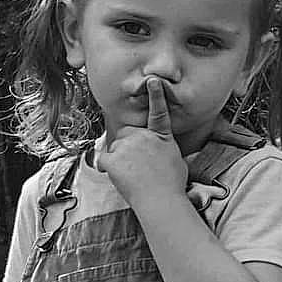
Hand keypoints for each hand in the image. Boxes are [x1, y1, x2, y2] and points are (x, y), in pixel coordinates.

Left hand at [96, 76, 186, 205]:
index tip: (153, 81)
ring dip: (120, 159)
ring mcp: (126, 146)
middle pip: (127, 134)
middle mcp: (143, 136)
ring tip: (134, 176)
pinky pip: (105, 160)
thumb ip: (164, 149)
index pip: (158, 111)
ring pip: (116, 148)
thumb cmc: (172, 185)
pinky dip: (109, 168)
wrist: (161, 200)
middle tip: (139, 167)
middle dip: (129, 147)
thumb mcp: (177, 160)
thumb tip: (160, 152)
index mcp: (161, 135)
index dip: (155, 95)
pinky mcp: (112, 158)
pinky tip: (122, 177)